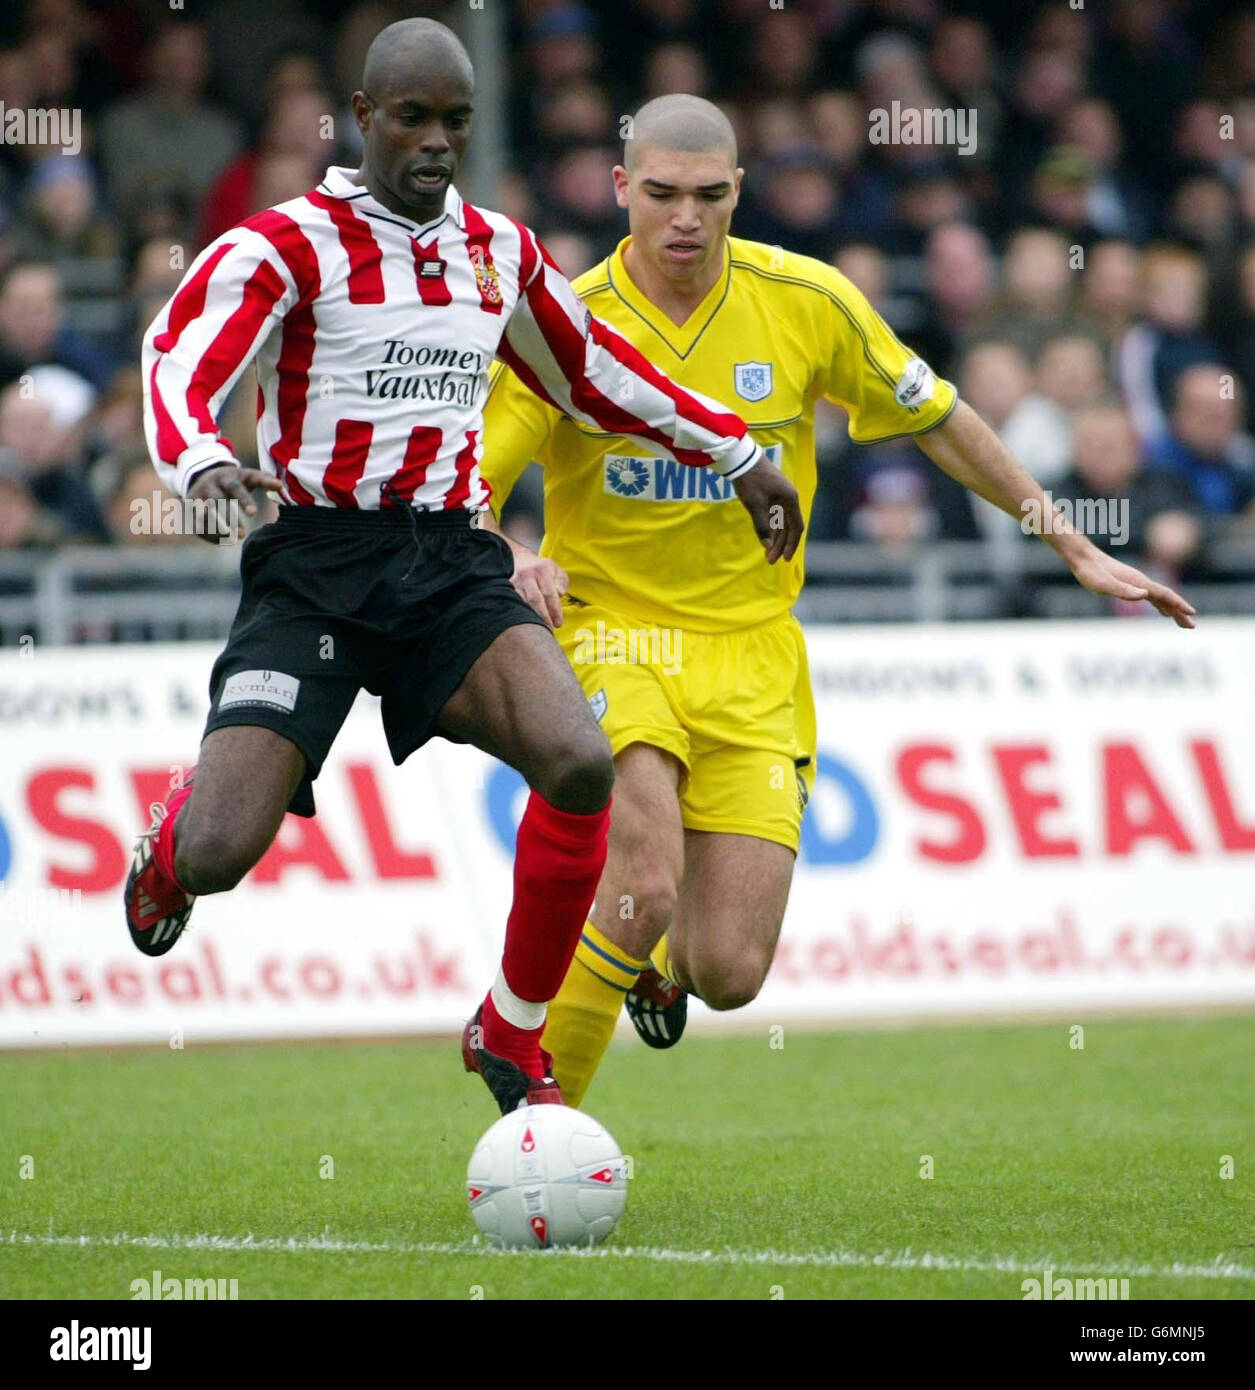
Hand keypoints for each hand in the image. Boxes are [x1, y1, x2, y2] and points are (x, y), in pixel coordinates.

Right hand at [187, 463, 283, 542]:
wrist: (204, 475)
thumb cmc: (235, 479)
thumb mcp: (248, 476)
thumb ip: (263, 480)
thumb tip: (279, 485)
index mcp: (225, 476)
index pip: (235, 487)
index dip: (243, 499)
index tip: (253, 513)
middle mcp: (209, 485)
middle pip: (217, 501)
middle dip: (228, 518)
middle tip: (243, 534)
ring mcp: (198, 497)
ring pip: (205, 514)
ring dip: (219, 528)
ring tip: (235, 539)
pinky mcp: (192, 509)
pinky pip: (199, 523)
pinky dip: (211, 533)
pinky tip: (226, 541)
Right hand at [508, 541, 568, 628]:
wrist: (520, 559)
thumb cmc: (542, 569)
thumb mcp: (557, 571)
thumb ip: (562, 582)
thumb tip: (560, 593)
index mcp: (542, 570)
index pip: (549, 593)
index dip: (555, 610)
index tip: (559, 623)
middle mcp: (527, 575)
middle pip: (535, 600)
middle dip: (543, 617)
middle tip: (549, 629)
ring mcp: (514, 581)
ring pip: (522, 603)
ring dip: (531, 618)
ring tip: (538, 629)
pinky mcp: (505, 588)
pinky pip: (512, 604)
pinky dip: (520, 614)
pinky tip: (525, 623)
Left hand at [732, 456, 803, 562]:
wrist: (741, 459)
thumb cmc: (750, 480)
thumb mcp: (755, 505)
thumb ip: (762, 526)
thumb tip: (767, 546)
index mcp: (790, 500)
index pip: (796, 528)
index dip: (792, 544)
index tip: (785, 559)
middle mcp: (788, 500)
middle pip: (788, 528)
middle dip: (780, 545)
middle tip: (770, 560)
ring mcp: (779, 498)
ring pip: (781, 524)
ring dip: (775, 539)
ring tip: (767, 554)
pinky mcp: (770, 496)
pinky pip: (774, 517)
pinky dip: (770, 529)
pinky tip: (765, 540)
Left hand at [1065, 542, 1196, 628]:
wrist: (1082, 557)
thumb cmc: (1090, 572)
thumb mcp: (1103, 585)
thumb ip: (1123, 590)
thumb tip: (1145, 595)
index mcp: (1138, 582)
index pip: (1164, 595)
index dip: (1179, 605)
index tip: (1192, 614)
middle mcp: (1141, 582)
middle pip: (1166, 598)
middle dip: (1180, 612)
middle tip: (1192, 626)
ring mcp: (1136, 582)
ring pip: (1160, 598)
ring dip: (1173, 610)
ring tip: (1183, 621)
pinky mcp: (1129, 583)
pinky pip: (1151, 596)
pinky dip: (1160, 605)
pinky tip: (1163, 611)